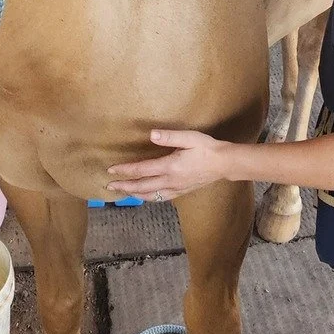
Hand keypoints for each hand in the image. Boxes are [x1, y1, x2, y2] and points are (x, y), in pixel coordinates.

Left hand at [108, 129, 234, 201]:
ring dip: (134, 194)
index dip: (125, 170)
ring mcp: (176, 188)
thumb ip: (170, 137)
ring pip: (150, 195)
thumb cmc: (207, 148)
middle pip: (142, 186)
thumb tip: (151, 135)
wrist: (224, 164)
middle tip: (109, 186)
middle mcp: (171, 180)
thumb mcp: (190, 138)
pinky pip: (161, 198)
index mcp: (170, 166)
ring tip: (123, 193)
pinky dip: (149, 198)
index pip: (142, 170)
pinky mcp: (182, 192)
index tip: (111, 170)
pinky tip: (145, 196)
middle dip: (124, 186)